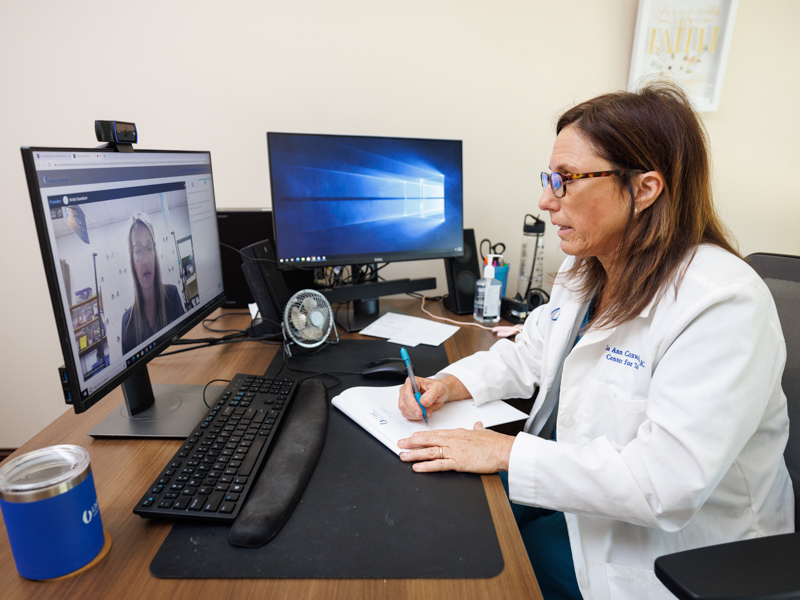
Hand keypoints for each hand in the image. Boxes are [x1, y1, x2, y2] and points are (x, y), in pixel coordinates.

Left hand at [397, 422, 514, 472]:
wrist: (503, 449)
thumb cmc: (495, 442)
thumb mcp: (483, 432)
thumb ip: (477, 428)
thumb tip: (477, 425)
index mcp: (457, 433)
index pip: (434, 433)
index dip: (421, 435)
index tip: (411, 437)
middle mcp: (453, 440)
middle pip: (427, 440)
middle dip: (411, 443)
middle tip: (400, 444)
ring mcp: (454, 451)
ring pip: (429, 451)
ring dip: (414, 454)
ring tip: (403, 456)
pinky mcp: (458, 462)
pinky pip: (439, 464)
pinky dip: (426, 466)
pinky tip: (417, 467)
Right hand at [398, 375, 467, 420]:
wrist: (443, 393)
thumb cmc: (440, 388)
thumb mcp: (439, 388)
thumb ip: (431, 394)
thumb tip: (423, 401)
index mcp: (412, 382)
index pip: (406, 393)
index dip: (411, 403)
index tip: (419, 410)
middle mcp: (406, 390)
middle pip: (403, 404)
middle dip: (414, 411)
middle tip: (425, 413)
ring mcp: (407, 399)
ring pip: (405, 411)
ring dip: (415, 415)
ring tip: (427, 412)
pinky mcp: (409, 407)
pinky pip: (408, 415)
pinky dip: (416, 417)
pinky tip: (424, 414)